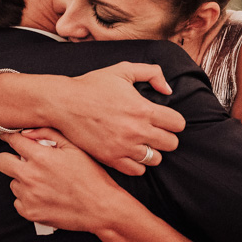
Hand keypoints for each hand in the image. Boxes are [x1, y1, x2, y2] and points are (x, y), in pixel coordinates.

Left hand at [0, 129, 127, 232]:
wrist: (101, 208)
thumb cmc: (92, 177)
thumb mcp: (75, 148)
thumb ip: (49, 134)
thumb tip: (27, 132)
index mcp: (41, 157)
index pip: (12, 141)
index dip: (9, 136)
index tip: (8, 137)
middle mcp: (30, 177)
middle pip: (0, 162)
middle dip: (9, 158)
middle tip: (24, 162)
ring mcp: (28, 196)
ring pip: (13, 183)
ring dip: (23, 181)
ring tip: (45, 183)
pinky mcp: (29, 213)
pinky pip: (18, 201)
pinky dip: (28, 198)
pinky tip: (46, 196)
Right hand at [55, 63, 184, 175]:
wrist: (64, 103)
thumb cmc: (93, 85)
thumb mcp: (123, 70)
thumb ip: (151, 73)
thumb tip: (168, 90)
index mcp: (143, 109)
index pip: (178, 124)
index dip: (174, 121)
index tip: (165, 119)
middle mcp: (137, 131)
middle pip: (171, 144)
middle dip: (166, 137)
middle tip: (154, 131)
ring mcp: (124, 147)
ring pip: (155, 159)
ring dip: (152, 151)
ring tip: (142, 142)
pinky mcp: (111, 158)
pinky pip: (137, 171)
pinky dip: (138, 164)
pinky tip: (131, 152)